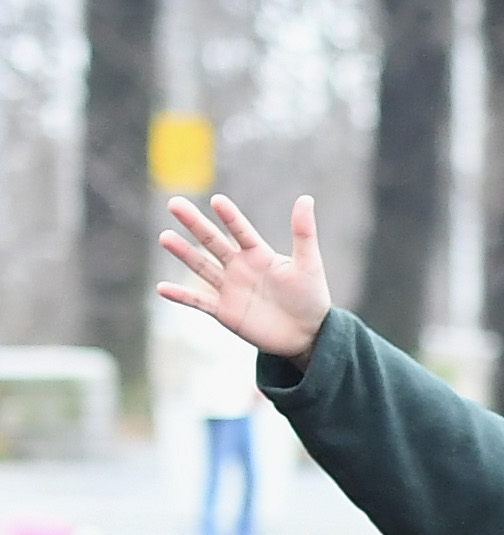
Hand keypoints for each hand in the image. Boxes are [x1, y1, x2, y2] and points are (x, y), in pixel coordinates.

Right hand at [158, 188, 330, 362]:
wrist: (307, 335)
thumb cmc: (311, 297)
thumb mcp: (309, 264)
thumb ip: (304, 233)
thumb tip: (306, 198)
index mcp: (259, 254)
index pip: (241, 230)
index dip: (230, 217)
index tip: (217, 200)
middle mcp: (240, 267)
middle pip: (213, 241)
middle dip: (194, 223)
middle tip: (174, 203)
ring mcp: (230, 289)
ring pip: (202, 267)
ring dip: (183, 252)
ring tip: (165, 236)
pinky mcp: (225, 312)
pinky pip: (199, 302)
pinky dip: (181, 296)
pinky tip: (161, 287)